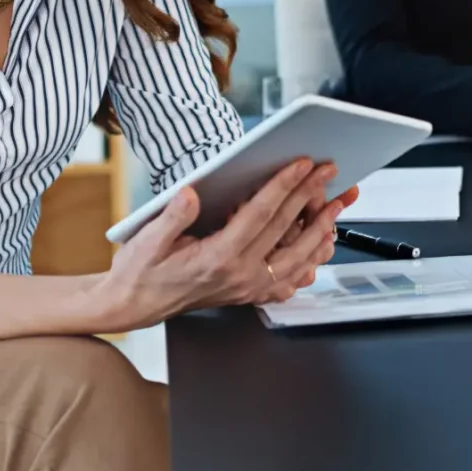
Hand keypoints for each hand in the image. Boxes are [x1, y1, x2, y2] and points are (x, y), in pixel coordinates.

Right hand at [104, 158, 358, 329]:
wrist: (133, 305)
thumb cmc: (139, 270)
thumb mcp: (147, 239)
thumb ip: (172, 216)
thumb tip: (191, 194)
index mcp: (216, 258)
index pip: (260, 215)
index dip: (283, 186)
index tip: (302, 164)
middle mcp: (238, 275)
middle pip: (285, 230)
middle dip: (311, 196)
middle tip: (329, 171)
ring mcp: (247, 287)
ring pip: (297, 257)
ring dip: (321, 228)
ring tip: (338, 204)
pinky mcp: (248, 293)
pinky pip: (290, 278)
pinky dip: (311, 261)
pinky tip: (322, 245)